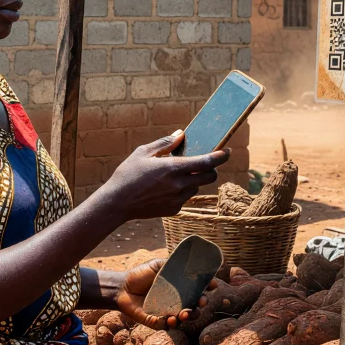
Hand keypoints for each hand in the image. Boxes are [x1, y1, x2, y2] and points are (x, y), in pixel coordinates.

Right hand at [93, 130, 228, 221]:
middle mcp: (179, 185)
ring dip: (194, 180)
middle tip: (204, 163)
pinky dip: (182, 191)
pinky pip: (185, 198)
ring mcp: (177, 199)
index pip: (207, 162)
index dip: (220, 156)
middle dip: (211, 169)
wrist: (117, 203)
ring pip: (197, 187)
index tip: (227, 151)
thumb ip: (165, 143)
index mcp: (173, 168)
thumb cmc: (128, 174)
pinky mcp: (173, 209)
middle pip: (210, 177)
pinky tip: (165, 188)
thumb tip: (181, 134)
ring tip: (175, 176)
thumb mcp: (143, 153)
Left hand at [114, 257, 214, 329]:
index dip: (207, 287)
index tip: (212, 284)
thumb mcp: (157, 265)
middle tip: (201, 301)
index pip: (198, 289)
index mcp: (179, 288)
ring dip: (189, 316)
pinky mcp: (158, 322)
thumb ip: (172, 264)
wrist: (122, 287)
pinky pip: (168, 326)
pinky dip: (172, 324)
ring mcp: (168, 312)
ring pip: (185, 318)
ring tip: (184, 314)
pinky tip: (171, 320)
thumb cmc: (140, 275)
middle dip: (201, 305)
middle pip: (196, 306)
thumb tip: (189, 260)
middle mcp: (177, 301)